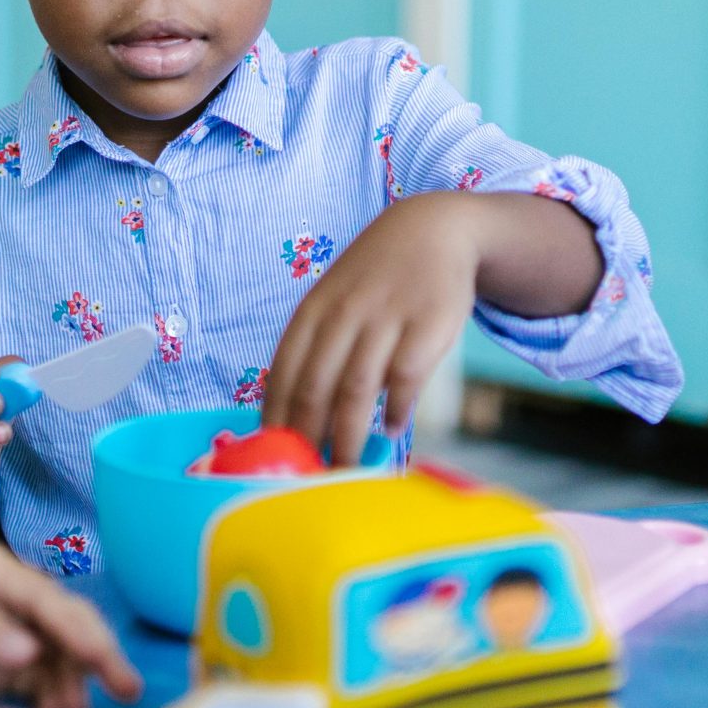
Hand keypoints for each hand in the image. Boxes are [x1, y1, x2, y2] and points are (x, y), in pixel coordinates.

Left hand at [0, 545, 143, 707]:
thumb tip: (30, 654)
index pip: (55, 602)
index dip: (87, 633)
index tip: (110, 665)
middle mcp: (4, 600)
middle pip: (65, 630)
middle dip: (92, 662)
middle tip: (119, 696)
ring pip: (54, 663)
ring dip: (70, 688)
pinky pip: (32, 688)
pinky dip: (47, 705)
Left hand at [263, 194, 480, 462]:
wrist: (433, 230)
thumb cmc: (375, 278)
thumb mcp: (335, 300)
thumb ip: (316, 348)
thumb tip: (292, 416)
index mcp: (314, 310)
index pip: (284, 373)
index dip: (277, 419)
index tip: (274, 456)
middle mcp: (344, 313)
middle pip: (315, 387)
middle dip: (307, 439)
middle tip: (307, 477)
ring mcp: (386, 318)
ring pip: (356, 389)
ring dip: (347, 436)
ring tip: (345, 468)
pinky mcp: (427, 324)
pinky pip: (405, 378)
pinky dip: (394, 410)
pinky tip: (389, 430)